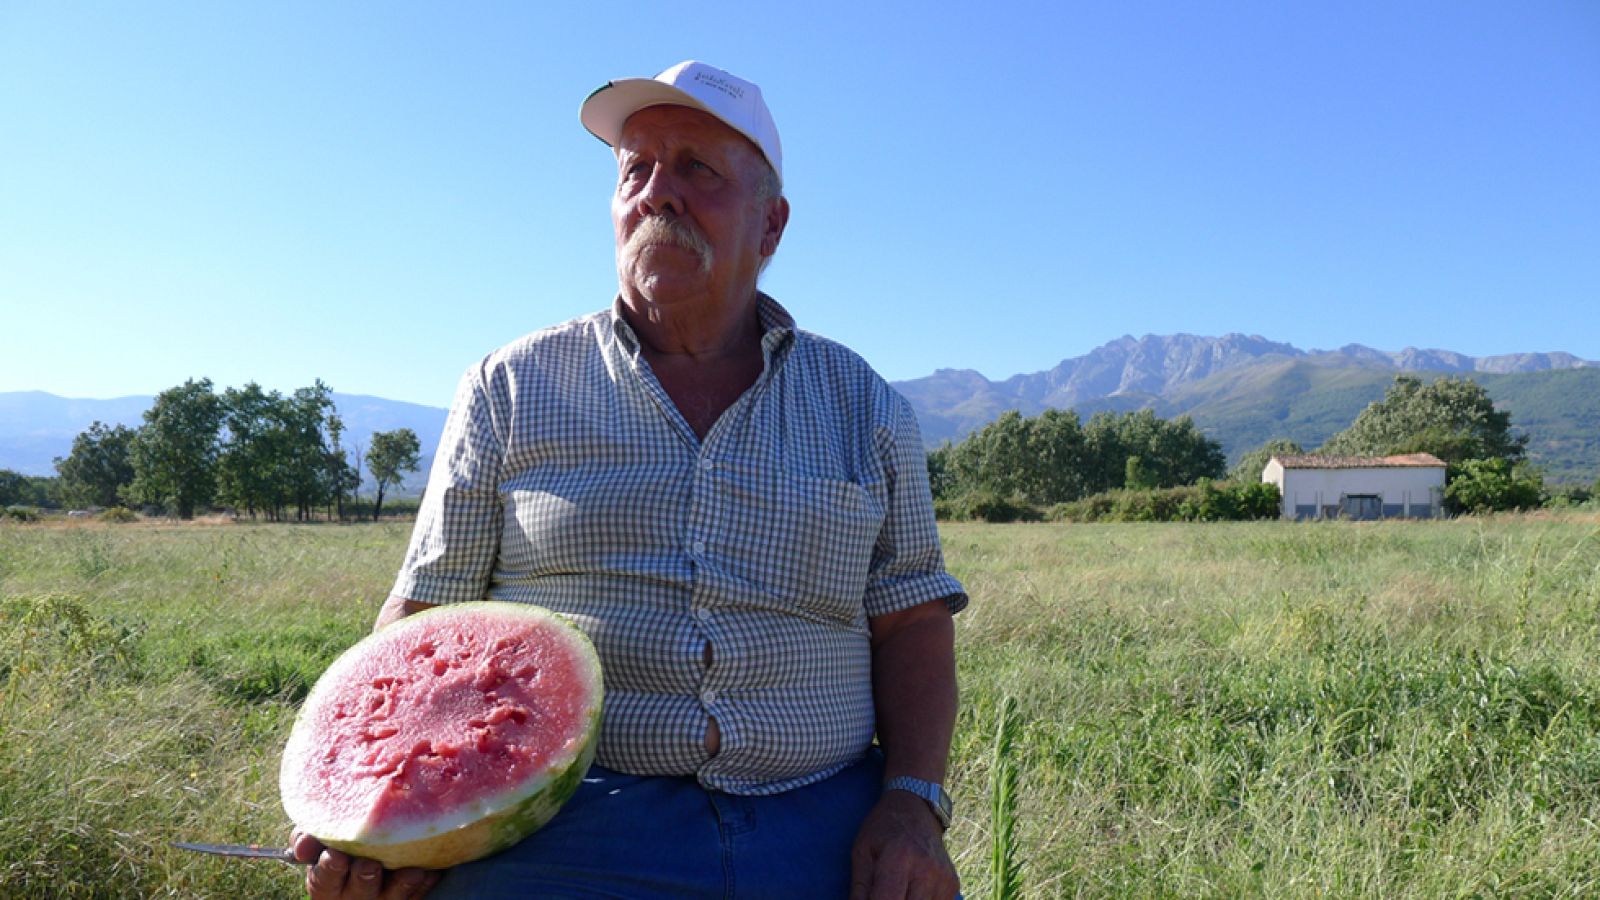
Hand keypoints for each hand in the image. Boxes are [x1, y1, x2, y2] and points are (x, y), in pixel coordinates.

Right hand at [291, 830, 439, 899]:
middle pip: (360, 889)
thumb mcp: (318, 843)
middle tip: (369, 865)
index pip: (323, 880)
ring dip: (401, 883)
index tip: (335, 856)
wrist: (369, 855)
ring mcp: (383, 898)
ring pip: (392, 895)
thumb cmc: (338, 847)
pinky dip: (426, 881)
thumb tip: (303, 842)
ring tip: (411, 871)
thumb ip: (308, 838)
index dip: (328, 869)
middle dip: (364, 878)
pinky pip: (419, 892)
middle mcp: (354, 895)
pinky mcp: (407, 897)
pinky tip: (433, 869)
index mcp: (327, 883)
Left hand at [848, 792, 959, 899]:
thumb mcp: (862, 852)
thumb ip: (859, 888)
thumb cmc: (883, 830)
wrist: (916, 808)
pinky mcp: (953, 885)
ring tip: (896, 890)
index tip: (871, 898)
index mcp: (899, 858)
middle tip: (884, 892)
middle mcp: (927, 870)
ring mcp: (944, 879)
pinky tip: (911, 890)